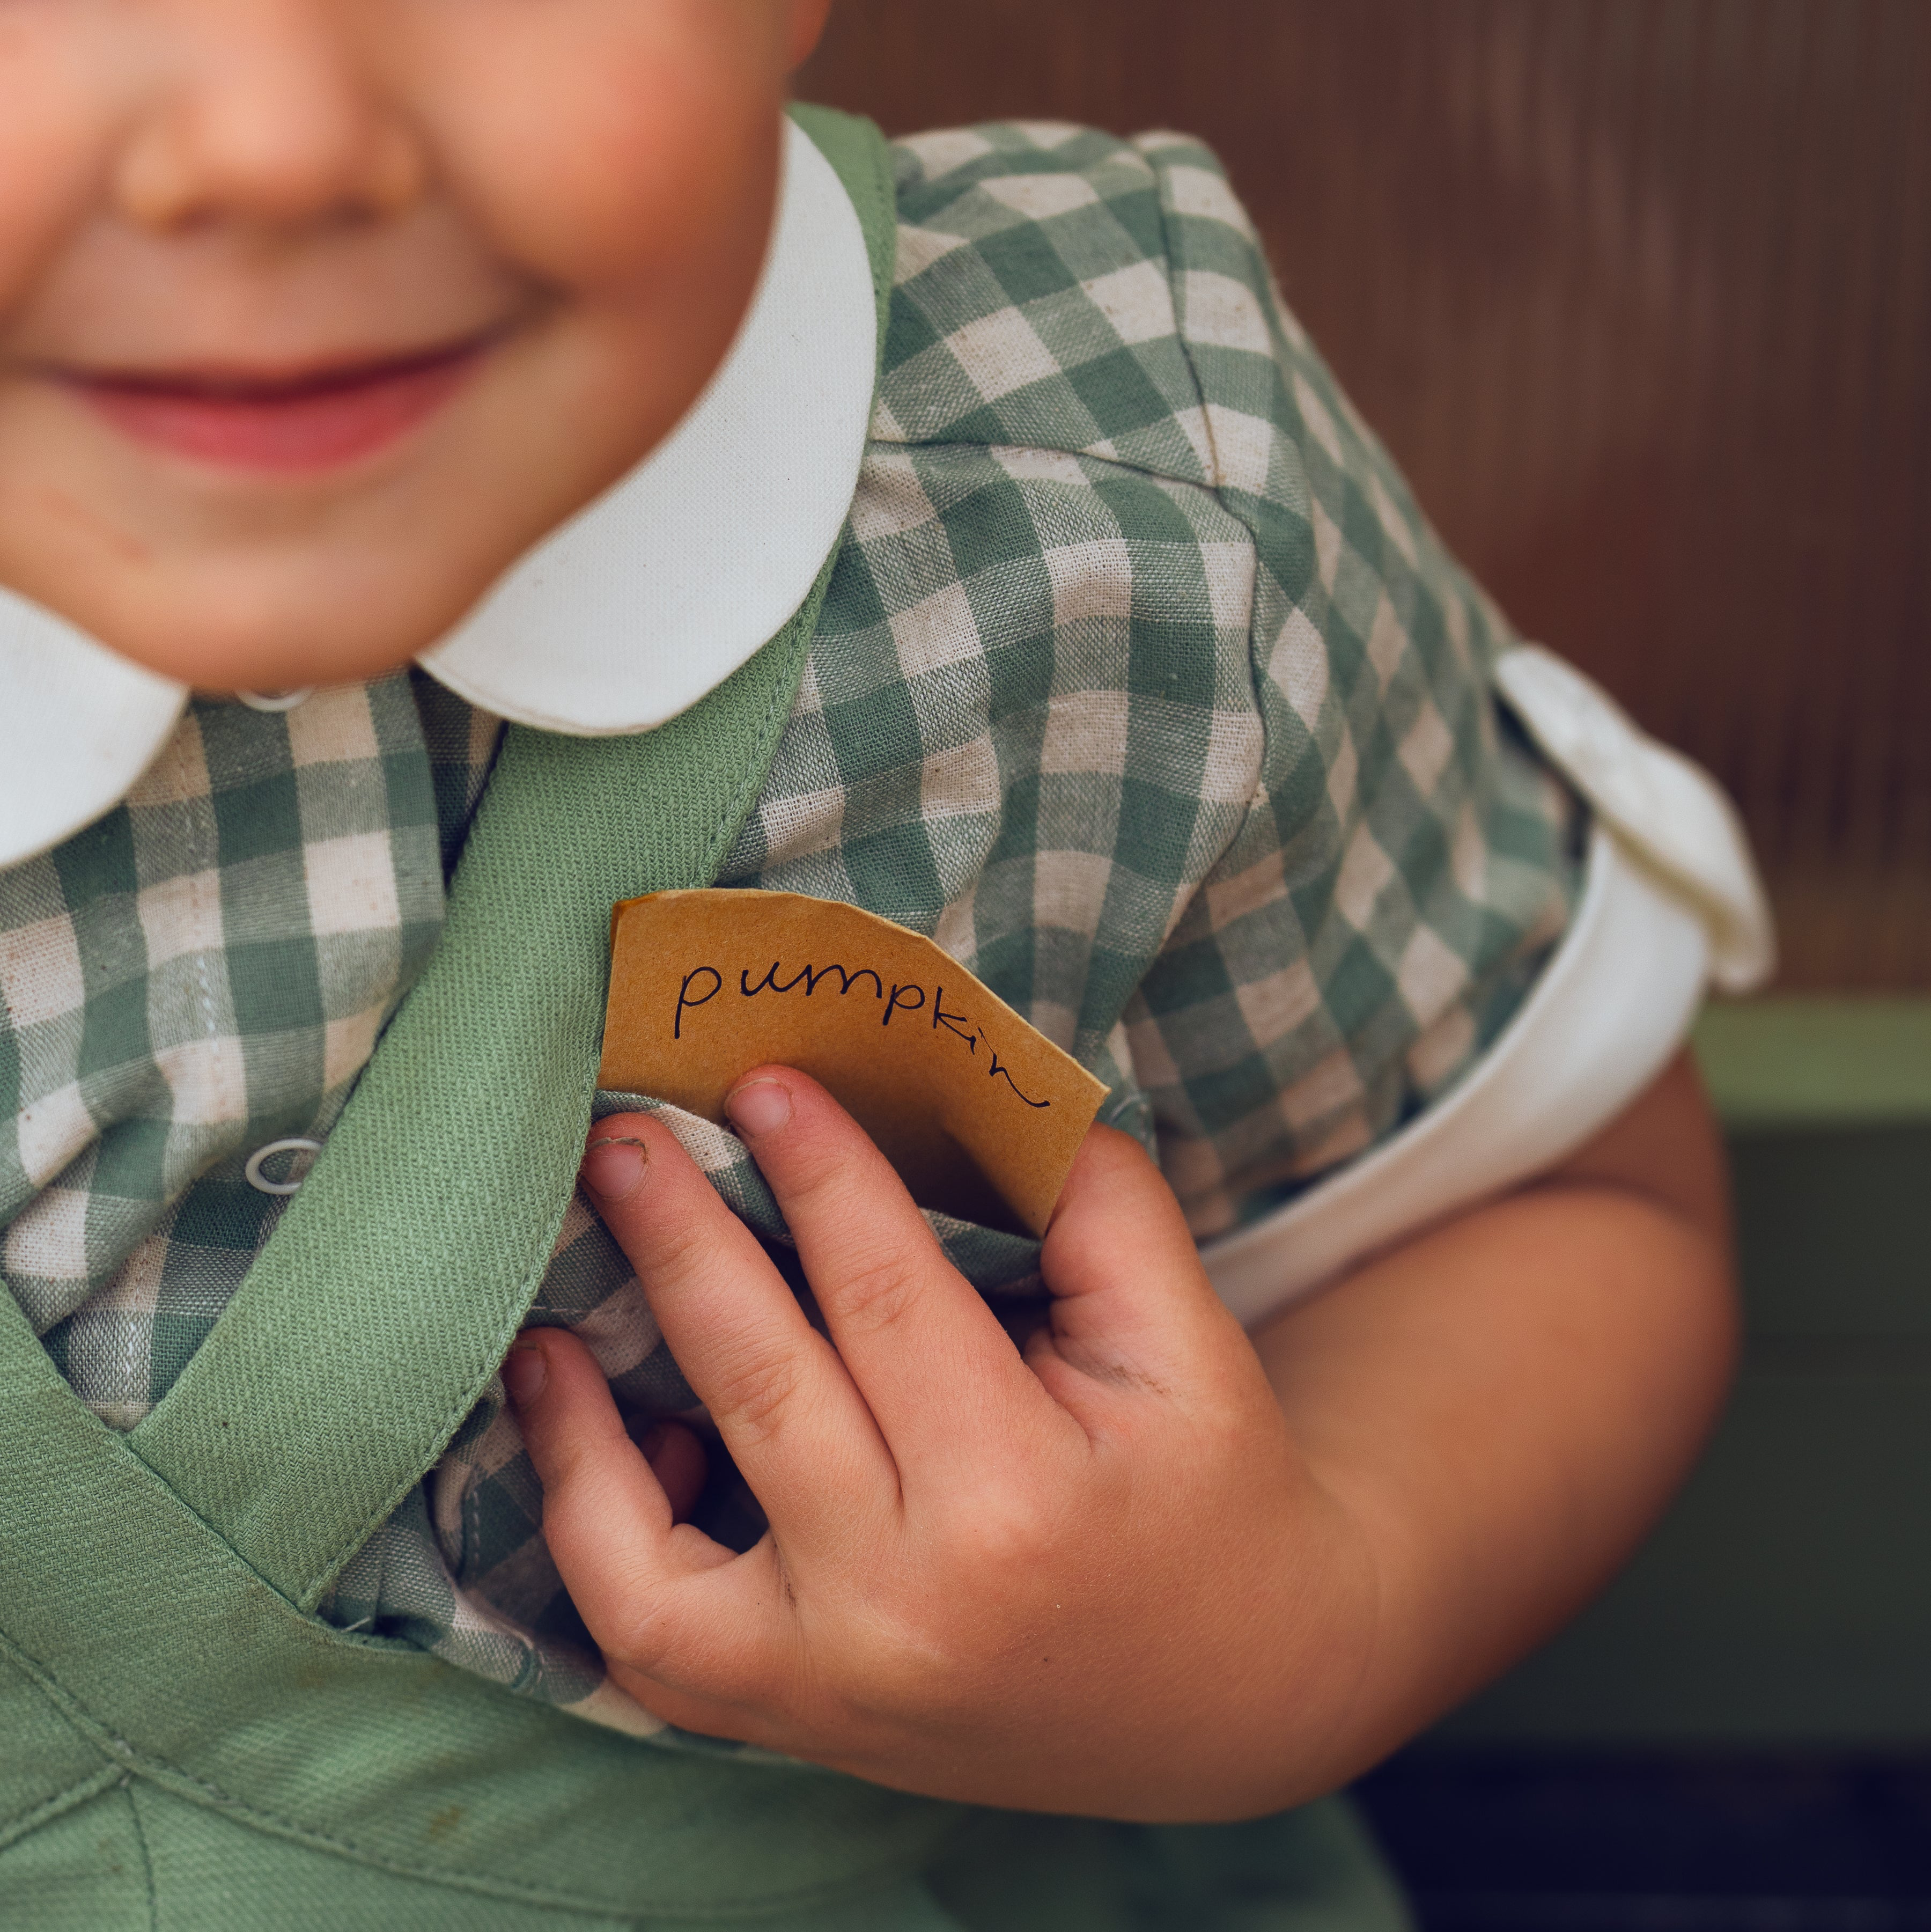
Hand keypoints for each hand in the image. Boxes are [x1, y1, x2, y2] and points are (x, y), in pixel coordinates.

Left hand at [504, 1066, 1373, 1819]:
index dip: (820, 1172)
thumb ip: (1095, 1202)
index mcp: (1022, 1500)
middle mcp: (909, 1605)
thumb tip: (968, 1084)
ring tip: (546, 1305)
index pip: (887, 1298)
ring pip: (651, 1544)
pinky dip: (586, 1525)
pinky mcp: (792, 1716)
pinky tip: (582, 1422)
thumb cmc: (1206, 1489)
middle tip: (623, 1139)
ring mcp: (833, 1681)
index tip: (763, 1080)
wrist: (1230, 1695)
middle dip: (681, 1240)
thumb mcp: (1191, 1338)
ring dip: (581, 1411)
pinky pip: (643, 1636)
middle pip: (762, 1386)